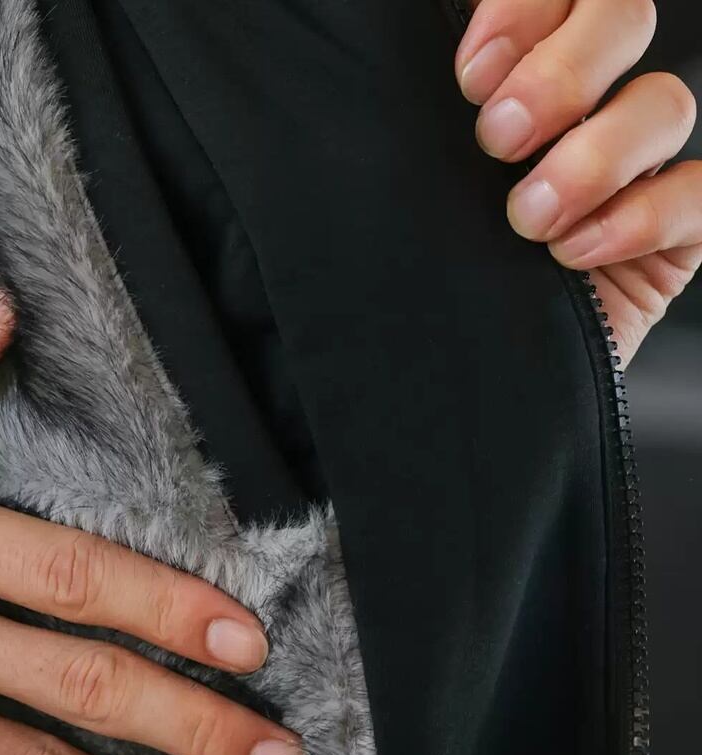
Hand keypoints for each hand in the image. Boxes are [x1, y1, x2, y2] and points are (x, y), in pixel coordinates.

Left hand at [455, 0, 699, 363]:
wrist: (448, 387)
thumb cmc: (421, 285)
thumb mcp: (411, 197)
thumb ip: (420, 126)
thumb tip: (421, 65)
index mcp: (518, 78)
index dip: (526, 10)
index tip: (470, 76)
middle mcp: (585, 110)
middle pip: (624, 17)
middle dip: (564, 70)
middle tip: (499, 138)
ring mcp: (637, 169)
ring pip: (665, 102)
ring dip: (595, 155)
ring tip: (528, 220)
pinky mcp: (675, 233)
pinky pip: (699, 192)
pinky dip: (642, 217)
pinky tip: (574, 253)